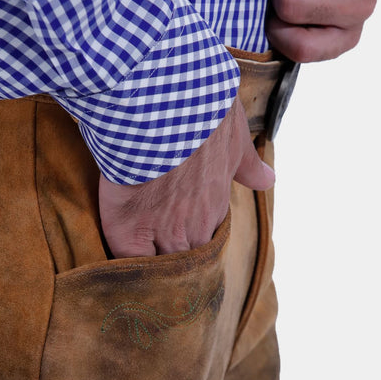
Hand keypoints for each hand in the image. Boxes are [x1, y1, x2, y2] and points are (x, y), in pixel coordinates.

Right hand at [98, 97, 273, 257]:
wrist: (162, 104)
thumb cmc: (200, 112)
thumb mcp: (234, 135)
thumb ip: (246, 163)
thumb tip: (268, 179)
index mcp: (216, 206)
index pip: (207, 242)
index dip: (193, 244)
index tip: (184, 242)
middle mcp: (194, 227)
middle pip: (186, 264)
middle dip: (175, 267)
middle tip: (160, 271)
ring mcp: (162, 232)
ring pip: (159, 269)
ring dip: (149, 272)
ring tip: (135, 276)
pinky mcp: (128, 231)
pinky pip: (124, 261)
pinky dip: (120, 266)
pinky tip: (112, 267)